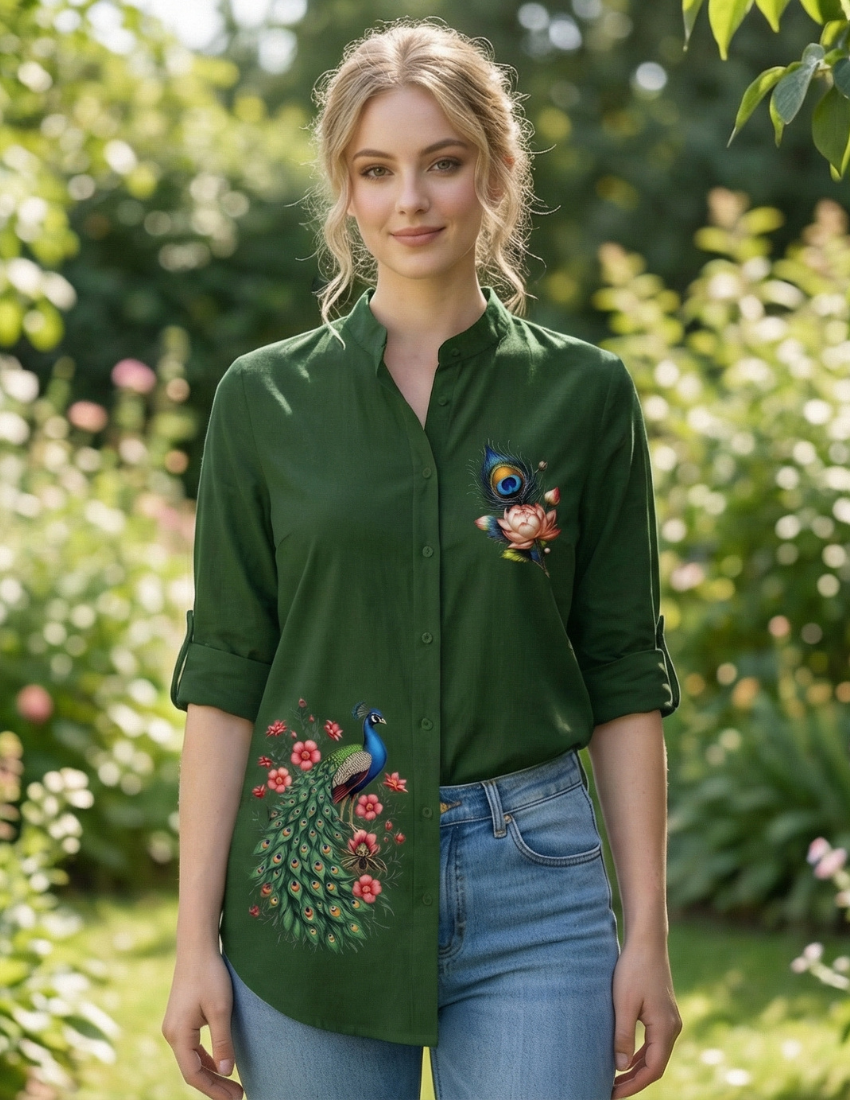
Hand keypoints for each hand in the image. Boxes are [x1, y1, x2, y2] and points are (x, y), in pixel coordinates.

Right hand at [162, 949, 243, 1098]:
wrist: (196, 948)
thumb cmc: (209, 975)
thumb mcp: (221, 1009)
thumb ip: (222, 1042)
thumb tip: (227, 1071)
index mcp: (178, 1035)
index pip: (194, 1074)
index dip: (214, 1089)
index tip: (235, 1097)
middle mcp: (172, 1034)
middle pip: (192, 1070)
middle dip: (214, 1085)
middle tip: (239, 1095)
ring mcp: (175, 1026)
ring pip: (192, 1060)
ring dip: (211, 1073)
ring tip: (232, 1085)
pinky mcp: (181, 1019)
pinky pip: (192, 1048)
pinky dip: (206, 1059)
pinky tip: (221, 1063)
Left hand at [610, 938, 681, 1097]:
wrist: (647, 942)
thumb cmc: (633, 970)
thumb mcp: (624, 1004)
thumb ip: (622, 1036)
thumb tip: (619, 1067)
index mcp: (665, 1028)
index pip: (652, 1069)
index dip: (633, 1085)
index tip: (613, 1093)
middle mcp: (672, 1027)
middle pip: (655, 1065)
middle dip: (634, 1080)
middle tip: (610, 1090)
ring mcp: (670, 1020)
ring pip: (655, 1054)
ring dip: (637, 1068)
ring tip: (615, 1079)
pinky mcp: (663, 1012)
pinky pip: (654, 1042)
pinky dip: (640, 1053)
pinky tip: (625, 1058)